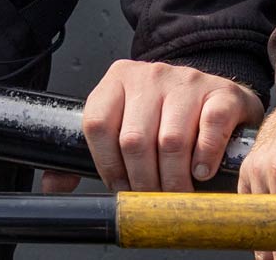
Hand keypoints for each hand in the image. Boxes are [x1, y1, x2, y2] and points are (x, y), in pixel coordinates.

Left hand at [40, 60, 263, 193]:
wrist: (216, 95)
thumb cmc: (164, 117)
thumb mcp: (124, 124)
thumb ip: (92, 152)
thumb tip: (54, 185)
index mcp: (117, 80)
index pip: (97, 125)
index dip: (106, 166)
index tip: (120, 188)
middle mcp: (149, 75)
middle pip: (134, 140)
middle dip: (142, 182)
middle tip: (151, 200)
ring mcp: (186, 81)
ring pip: (170, 140)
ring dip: (173, 179)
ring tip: (176, 193)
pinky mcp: (220, 92)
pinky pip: (210, 127)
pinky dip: (204, 158)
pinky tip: (201, 172)